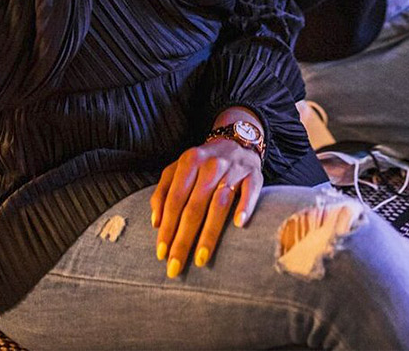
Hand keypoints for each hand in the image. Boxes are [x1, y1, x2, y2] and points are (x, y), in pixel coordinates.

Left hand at [150, 139, 262, 277]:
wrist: (236, 140)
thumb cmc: (202, 163)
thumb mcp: (178, 169)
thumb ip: (163, 192)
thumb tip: (155, 223)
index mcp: (189, 161)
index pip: (175, 199)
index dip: (167, 227)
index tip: (161, 254)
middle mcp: (211, 164)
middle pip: (194, 206)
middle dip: (183, 239)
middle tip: (175, 267)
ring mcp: (233, 169)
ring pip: (219, 204)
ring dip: (209, 234)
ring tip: (200, 259)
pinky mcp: (253, 175)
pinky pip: (249, 192)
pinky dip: (245, 207)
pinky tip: (239, 226)